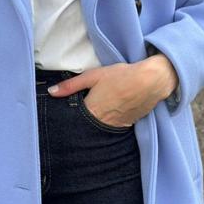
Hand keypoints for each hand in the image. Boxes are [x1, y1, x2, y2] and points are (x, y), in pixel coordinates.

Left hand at [47, 57, 177, 126]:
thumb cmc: (121, 76)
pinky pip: (116, 126)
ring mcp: (118, 126)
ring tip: (104, 106)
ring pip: (102, 127)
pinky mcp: (129, 125)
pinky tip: (116, 108)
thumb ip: (71, 85)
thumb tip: (51, 92)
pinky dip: (113, 119)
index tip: (71, 111)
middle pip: (88, 126)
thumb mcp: (93, 76)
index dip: (73, 116)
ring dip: (100, 120)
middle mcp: (104, 123)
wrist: (152, 81)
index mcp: (92, 112)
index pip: (76, 121)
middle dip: (86, 119)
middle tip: (89, 106)